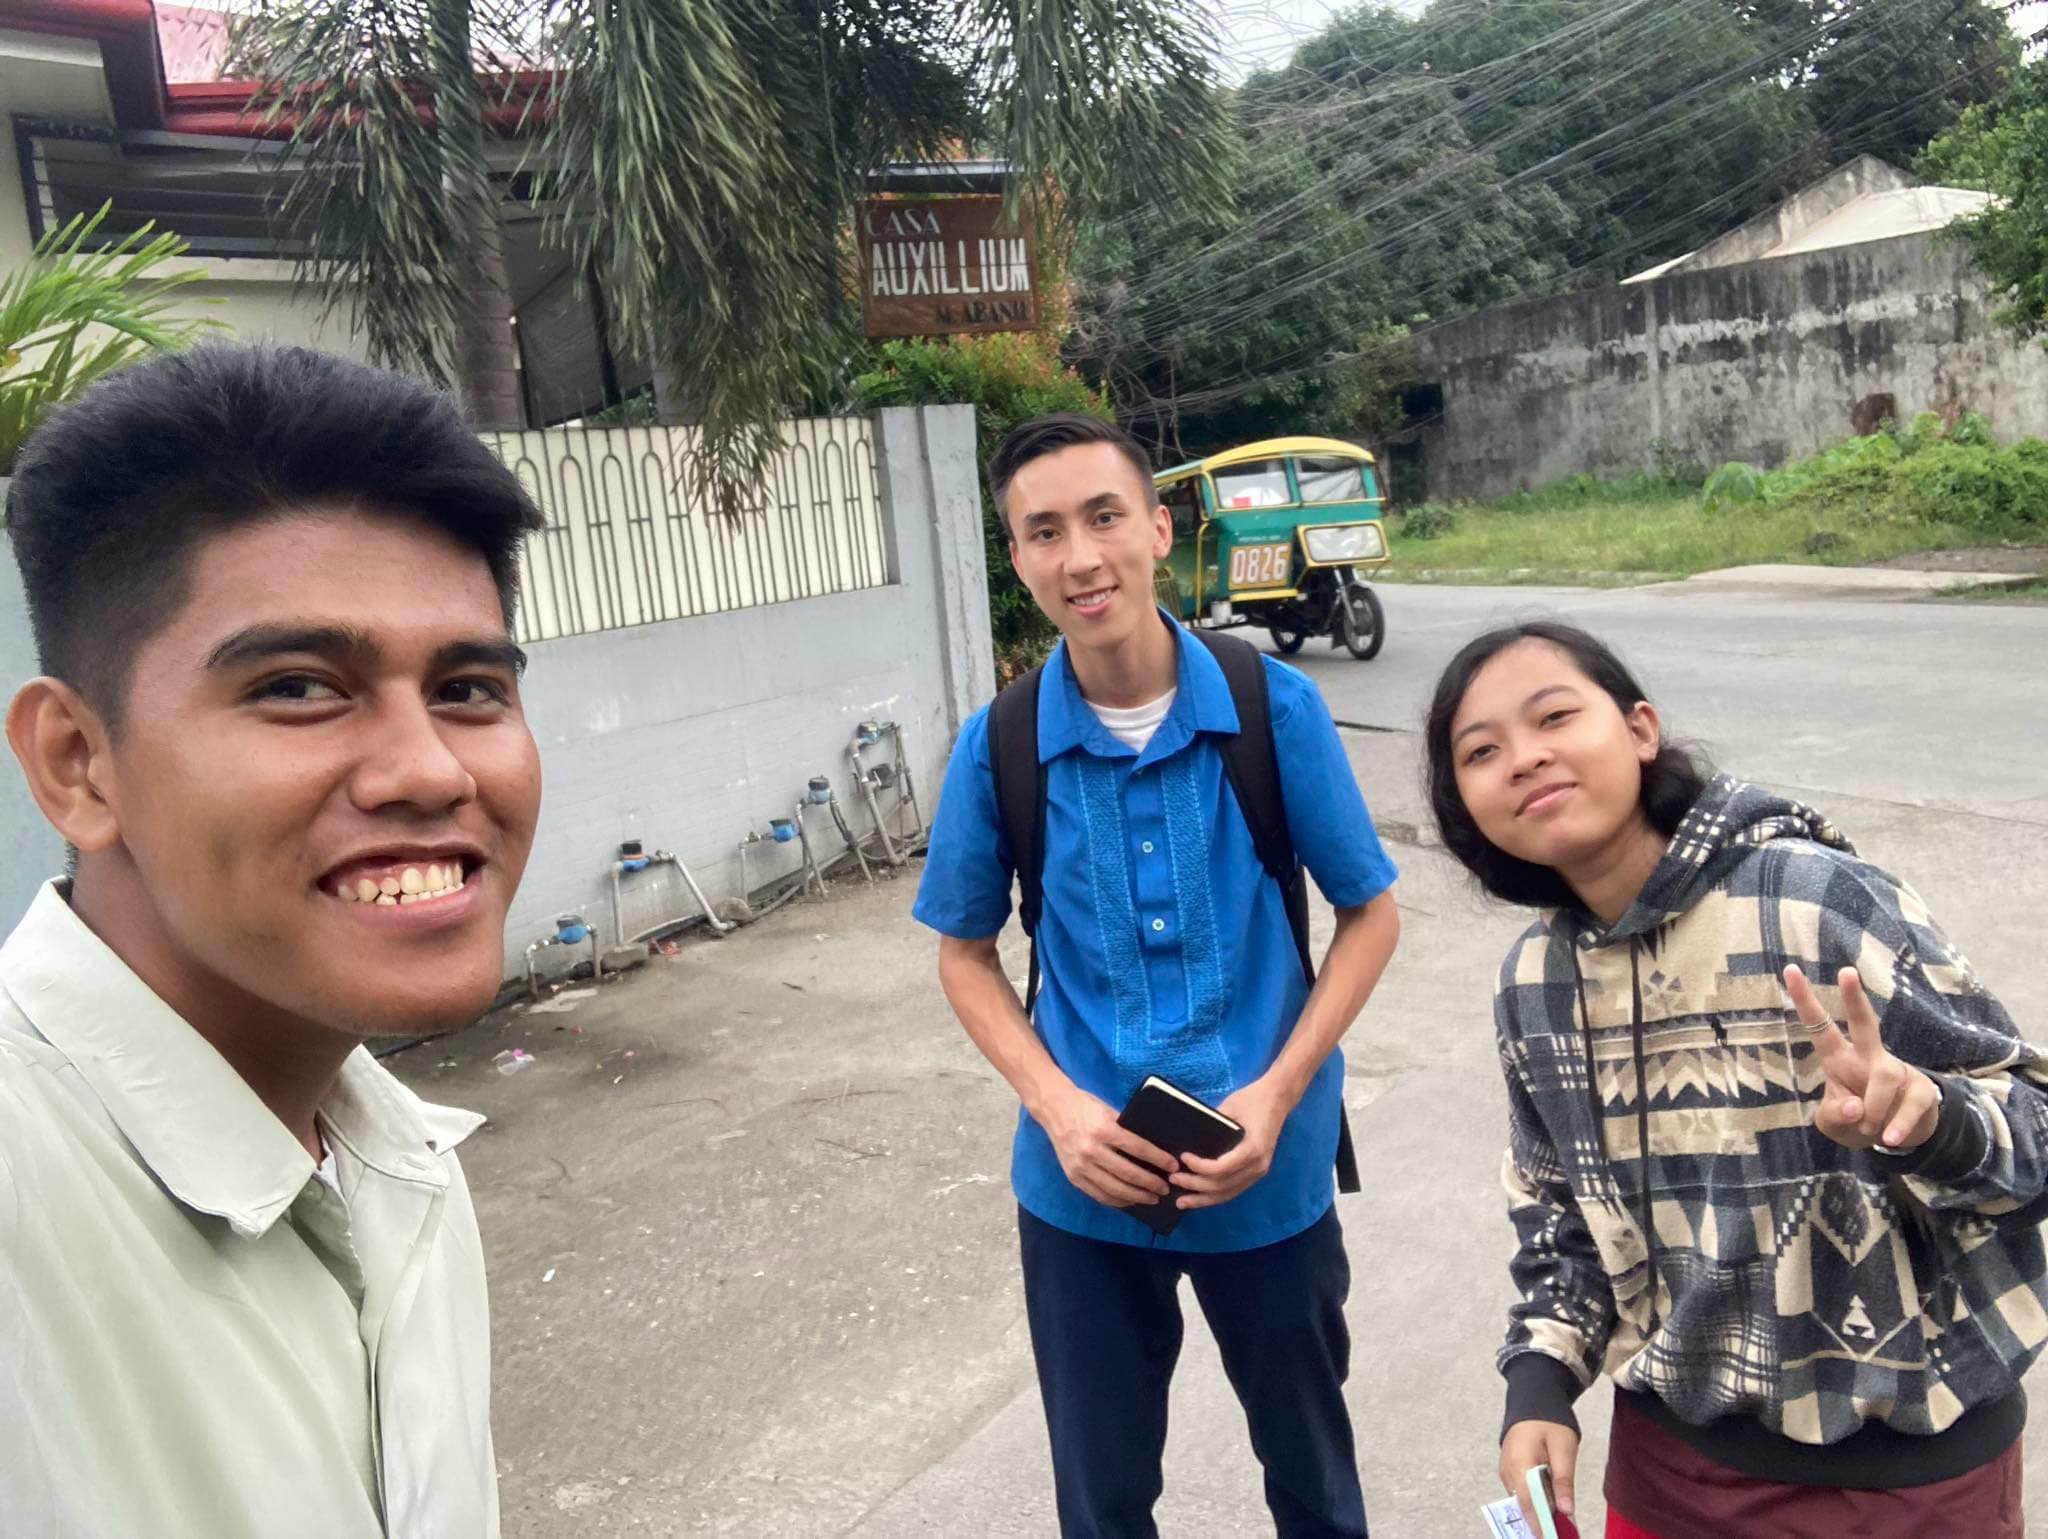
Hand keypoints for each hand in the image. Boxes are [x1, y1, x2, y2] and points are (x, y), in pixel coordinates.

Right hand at [1038, 1085, 1178, 1206]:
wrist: (1053, 1108)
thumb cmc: (1085, 1106)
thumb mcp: (1108, 1111)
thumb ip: (1126, 1130)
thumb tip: (1153, 1150)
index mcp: (1103, 1129)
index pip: (1137, 1148)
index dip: (1158, 1159)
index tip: (1173, 1166)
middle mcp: (1091, 1150)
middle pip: (1128, 1173)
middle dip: (1151, 1183)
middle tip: (1165, 1188)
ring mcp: (1080, 1166)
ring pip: (1114, 1189)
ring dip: (1137, 1196)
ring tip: (1152, 1198)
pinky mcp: (1073, 1177)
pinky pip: (1099, 1194)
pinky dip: (1117, 1201)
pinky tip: (1130, 1200)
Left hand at [1171, 1078, 1291, 1210]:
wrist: (1278, 1099)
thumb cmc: (1252, 1099)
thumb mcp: (1229, 1108)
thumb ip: (1212, 1127)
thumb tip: (1188, 1142)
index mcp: (1253, 1149)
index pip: (1221, 1168)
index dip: (1199, 1167)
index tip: (1183, 1157)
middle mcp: (1258, 1165)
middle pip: (1222, 1186)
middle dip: (1195, 1186)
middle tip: (1173, 1179)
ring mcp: (1259, 1171)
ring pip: (1228, 1193)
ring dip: (1204, 1199)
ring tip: (1182, 1201)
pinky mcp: (1257, 1172)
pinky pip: (1234, 1189)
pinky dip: (1216, 1195)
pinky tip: (1200, 1197)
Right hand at [1500, 1419, 1577, 1531]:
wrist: (1533, 1400)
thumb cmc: (1550, 1422)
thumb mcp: (1564, 1449)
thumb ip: (1564, 1480)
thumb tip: (1566, 1511)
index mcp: (1520, 1463)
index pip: (1528, 1502)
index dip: (1540, 1523)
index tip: (1551, 1537)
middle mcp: (1508, 1470)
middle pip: (1524, 1504)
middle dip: (1541, 1520)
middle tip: (1560, 1531)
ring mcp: (1506, 1470)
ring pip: (1522, 1499)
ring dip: (1539, 1510)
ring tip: (1559, 1521)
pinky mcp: (1510, 1470)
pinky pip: (1521, 1491)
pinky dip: (1534, 1500)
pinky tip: (1550, 1504)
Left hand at [1784, 964, 1940, 1151]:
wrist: (1895, 1137)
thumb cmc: (1855, 1120)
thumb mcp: (1832, 1124)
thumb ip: (1834, 1115)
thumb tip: (1855, 1106)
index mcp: (1838, 1058)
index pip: (1820, 1026)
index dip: (1805, 1000)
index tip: (1790, 970)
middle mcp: (1868, 1057)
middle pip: (1864, 1022)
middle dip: (1854, 998)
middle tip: (1846, 971)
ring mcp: (1897, 1071)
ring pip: (1886, 1076)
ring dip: (1874, 1109)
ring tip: (1868, 1128)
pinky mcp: (1922, 1091)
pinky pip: (1911, 1104)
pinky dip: (1897, 1125)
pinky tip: (1888, 1138)